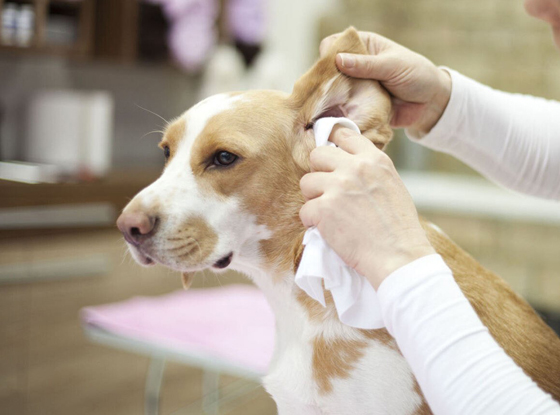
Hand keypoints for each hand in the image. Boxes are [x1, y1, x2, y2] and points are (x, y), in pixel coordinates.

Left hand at [299, 127, 434, 288]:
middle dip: (318, 172)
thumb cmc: (398, 227)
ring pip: (306, 182)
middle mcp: (354, 168)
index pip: (343, 134)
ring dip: (313, 198)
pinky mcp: (323, 209)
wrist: (398, 255)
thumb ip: (368, 170)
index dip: (332, 145)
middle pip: (317, 154)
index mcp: (374, 159)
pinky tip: (327, 229)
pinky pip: (304, 210)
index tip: (329, 159)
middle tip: (326, 191)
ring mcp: (337, 187)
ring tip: (329, 213)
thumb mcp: (391, 184)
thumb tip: (345, 164)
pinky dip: (312, 222)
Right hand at [320, 31, 451, 135]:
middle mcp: (356, 66)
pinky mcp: (358, 106)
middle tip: (324, 92)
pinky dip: (339, 114)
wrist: (430, 104)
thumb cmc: (416, 75)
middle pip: (329, 70)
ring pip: (333, 91)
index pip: (335, 43)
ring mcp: (355, 87)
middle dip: (324, 80)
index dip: (328, 53)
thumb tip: (338, 60)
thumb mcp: (392, 65)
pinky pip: (343, 109)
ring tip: (326, 108)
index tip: (326, 67)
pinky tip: (334, 118)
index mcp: (363, 46)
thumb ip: (366, 64)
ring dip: (330, 99)